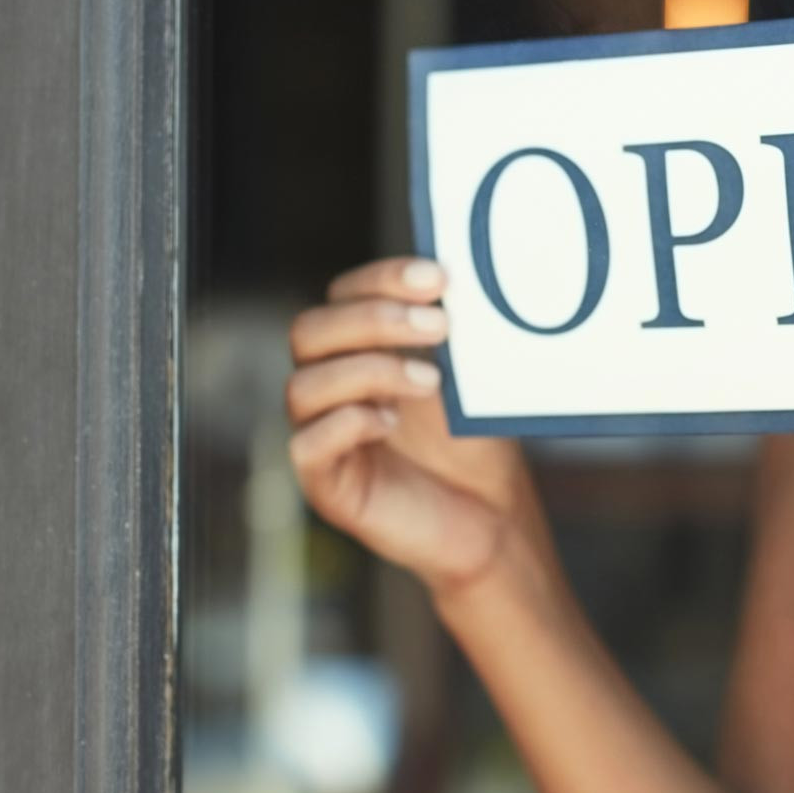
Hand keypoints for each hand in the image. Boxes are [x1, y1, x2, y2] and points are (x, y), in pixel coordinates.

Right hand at [287, 257, 538, 597]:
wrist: (491, 517)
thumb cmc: (473, 443)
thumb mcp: (466, 377)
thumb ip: (447, 331)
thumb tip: (455, 274)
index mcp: (356, 350)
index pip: (342, 295)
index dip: (382, 279)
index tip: (438, 280)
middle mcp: (329, 387)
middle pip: (308, 331)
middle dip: (374, 319)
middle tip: (439, 326)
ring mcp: (321, 435)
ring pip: (302, 386)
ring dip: (369, 371)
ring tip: (430, 383)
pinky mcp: (327, 484)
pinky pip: (306, 446)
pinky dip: (348, 424)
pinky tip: (391, 422)